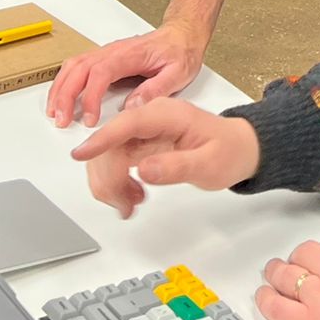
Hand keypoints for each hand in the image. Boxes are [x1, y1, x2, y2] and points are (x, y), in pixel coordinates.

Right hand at [47, 23, 202, 127]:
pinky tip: (60, 98)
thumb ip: (156, 89)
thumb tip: (132, 106)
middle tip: (61, 121)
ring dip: (60, 88)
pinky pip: (76, 66)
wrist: (181, 35)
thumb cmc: (180, 52)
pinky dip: (63, 82)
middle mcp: (113, 51)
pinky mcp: (103, 58)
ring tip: (54, 113)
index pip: (102, 73)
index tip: (89, 119)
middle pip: (79, 69)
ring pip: (73, 66)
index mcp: (130, 54)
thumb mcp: (178, 72)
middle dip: (66, 95)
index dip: (91, 96)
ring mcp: (106, 53)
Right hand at [69, 99, 260, 217]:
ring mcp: (143, 130)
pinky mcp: (139, 143)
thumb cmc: (228, 151)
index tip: (81, 155)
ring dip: (111, 183)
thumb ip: (177, 167)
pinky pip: (114, 161)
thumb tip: (144, 170)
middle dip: (109, 177)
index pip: (127, 123)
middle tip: (125, 205)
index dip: (102, 139)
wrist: (238, 149)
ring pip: (107, 154)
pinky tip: (133, 195)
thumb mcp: (209, 164)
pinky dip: (116, 182)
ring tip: (132, 203)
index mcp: (168, 114)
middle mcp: (151, 117)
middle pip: (111, 143)